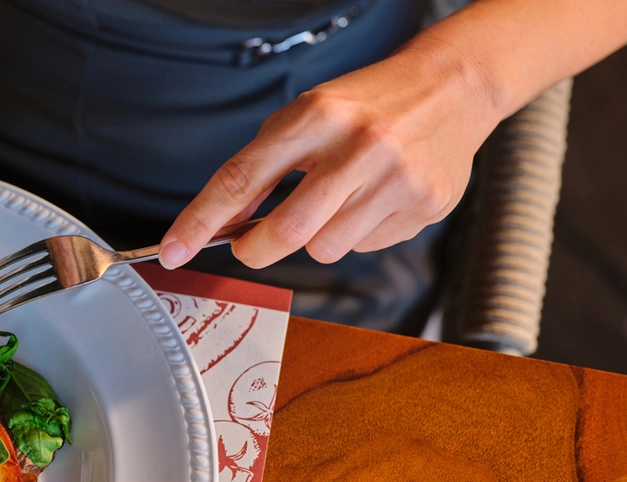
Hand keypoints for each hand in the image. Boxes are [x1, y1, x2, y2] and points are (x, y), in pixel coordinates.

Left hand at [159, 39, 499, 269]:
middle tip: (251, 244)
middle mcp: (358, 146)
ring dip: (315, 238)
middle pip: (285, 232)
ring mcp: (396, 178)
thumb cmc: (367, 105)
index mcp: (317, 116)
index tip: (173, 250)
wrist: (453, 86)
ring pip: (324, 248)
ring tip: (337, 201)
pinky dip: (357, 234)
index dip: (200, 221)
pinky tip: (374, 200)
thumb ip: (264, 166)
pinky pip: (365, 247)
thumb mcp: (308, 115)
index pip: (242, 178)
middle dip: (255, 249)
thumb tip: (223, 224)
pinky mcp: (424, 205)